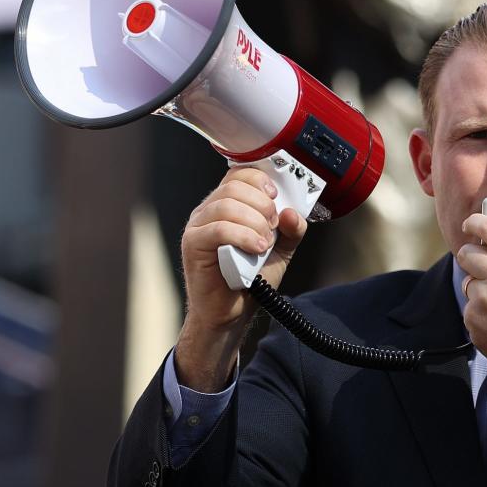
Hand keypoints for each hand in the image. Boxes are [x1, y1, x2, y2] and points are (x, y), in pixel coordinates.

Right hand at [175, 167, 307, 390]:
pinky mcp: (193, 244)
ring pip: (226, 205)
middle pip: (234, 186)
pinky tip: (257, 248)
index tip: (276, 197)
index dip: (260, 180)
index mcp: (226, 204)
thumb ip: (292, 230)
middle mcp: (209, 210)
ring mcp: (198, 226)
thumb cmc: (250, 278)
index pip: (239, 174)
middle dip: (262, 203)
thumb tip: (292, 212)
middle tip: (274, 226)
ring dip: (254, 221)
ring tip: (266, 242)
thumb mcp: (281, 250)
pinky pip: (218, 229)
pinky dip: (243, 236)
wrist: (232, 312)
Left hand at [457, 213, 486, 388]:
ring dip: (479, 286)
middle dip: (473, 255)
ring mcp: (483, 301)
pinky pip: (469, 306)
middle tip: (484, 263)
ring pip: (468, 281)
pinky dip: (479, 310)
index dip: (475, 222)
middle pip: (467, 253)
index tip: (471, 223)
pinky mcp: (473, 321)